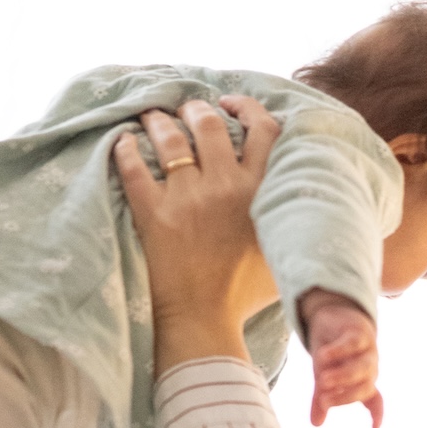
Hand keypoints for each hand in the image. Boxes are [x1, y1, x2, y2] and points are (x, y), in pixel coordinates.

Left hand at [112, 97, 282, 375]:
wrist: (206, 323)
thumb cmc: (246, 296)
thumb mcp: (282, 251)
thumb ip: (288, 216)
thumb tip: (303, 199)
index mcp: (259, 191)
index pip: (262, 128)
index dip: (246, 106)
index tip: (230, 104)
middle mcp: (225, 185)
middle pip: (209, 123)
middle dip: (195, 109)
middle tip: (185, 111)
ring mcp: (187, 198)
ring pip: (170, 138)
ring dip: (159, 121)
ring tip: (152, 119)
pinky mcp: (154, 214)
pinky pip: (133, 169)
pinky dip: (125, 149)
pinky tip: (122, 142)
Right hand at [301, 290, 382, 427]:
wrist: (333, 318)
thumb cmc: (332, 354)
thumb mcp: (324, 378)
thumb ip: (321, 399)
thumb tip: (316, 424)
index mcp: (364, 383)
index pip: (375, 401)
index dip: (377, 414)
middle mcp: (370, 369)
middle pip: (365, 387)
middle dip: (345, 395)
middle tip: (323, 400)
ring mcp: (367, 351)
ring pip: (360, 367)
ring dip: (342, 376)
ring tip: (322, 381)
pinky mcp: (359, 333)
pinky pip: (352, 344)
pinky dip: (338, 351)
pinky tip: (322, 355)